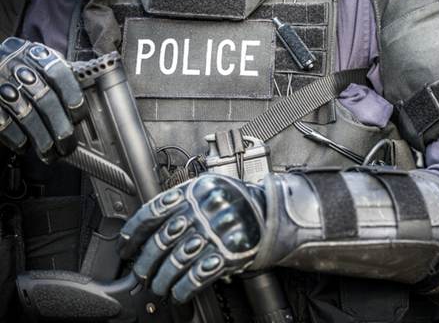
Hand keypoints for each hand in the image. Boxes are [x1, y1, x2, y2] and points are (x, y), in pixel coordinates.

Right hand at [0, 37, 85, 161]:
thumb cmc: (22, 69)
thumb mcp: (40, 64)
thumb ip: (60, 77)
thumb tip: (89, 97)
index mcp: (36, 56)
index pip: (60, 74)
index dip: (73, 97)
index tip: (79, 116)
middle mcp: (17, 67)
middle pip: (45, 99)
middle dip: (60, 125)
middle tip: (67, 143)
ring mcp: (0, 83)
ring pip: (26, 115)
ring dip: (41, 138)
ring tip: (49, 152)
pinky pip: (4, 122)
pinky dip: (16, 138)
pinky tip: (24, 146)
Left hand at [117, 174, 263, 302]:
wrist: (271, 212)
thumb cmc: (237, 200)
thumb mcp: (208, 187)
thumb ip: (181, 198)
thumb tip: (150, 222)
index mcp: (193, 192)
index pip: (152, 212)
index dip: (133, 233)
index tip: (126, 247)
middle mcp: (201, 212)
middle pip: (160, 241)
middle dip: (145, 263)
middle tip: (141, 274)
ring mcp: (215, 234)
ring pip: (176, 261)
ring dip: (162, 280)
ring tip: (158, 287)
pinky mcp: (228, 255)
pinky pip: (198, 276)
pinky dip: (184, 288)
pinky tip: (178, 293)